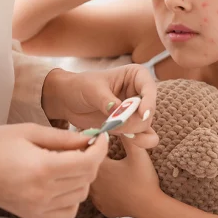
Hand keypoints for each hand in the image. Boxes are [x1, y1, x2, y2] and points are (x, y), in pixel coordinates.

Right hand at [0, 123, 108, 217]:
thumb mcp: (29, 131)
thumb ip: (63, 137)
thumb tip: (90, 137)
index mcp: (42, 168)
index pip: (87, 163)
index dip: (100, 148)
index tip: (100, 136)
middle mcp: (43, 192)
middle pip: (87, 178)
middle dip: (92, 159)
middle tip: (84, 143)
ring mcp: (38, 207)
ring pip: (81, 195)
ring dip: (83, 177)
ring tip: (70, 160)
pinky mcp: (33, 215)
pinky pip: (68, 210)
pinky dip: (72, 196)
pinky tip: (62, 180)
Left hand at [42, 64, 158, 147]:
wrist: (67, 100)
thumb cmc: (80, 87)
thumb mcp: (92, 89)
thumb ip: (108, 102)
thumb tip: (122, 113)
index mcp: (136, 76)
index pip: (149, 89)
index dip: (149, 102)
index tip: (142, 115)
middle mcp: (140, 93)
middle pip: (148, 112)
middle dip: (133, 121)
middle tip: (112, 123)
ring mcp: (136, 111)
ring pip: (146, 126)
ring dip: (133, 132)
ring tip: (113, 129)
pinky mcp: (131, 126)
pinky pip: (144, 137)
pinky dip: (138, 142)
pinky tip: (124, 140)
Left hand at [90, 136, 162, 217]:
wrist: (151, 208)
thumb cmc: (144, 181)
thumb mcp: (138, 154)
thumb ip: (129, 136)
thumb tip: (122, 122)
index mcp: (99, 168)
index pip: (87, 150)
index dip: (92, 142)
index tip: (99, 138)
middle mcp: (92, 183)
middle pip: (86, 165)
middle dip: (92, 156)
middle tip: (102, 150)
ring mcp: (95, 197)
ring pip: (89, 179)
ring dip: (94, 172)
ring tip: (107, 166)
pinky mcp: (101, 206)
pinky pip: (96, 193)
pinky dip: (101, 187)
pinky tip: (111, 183)